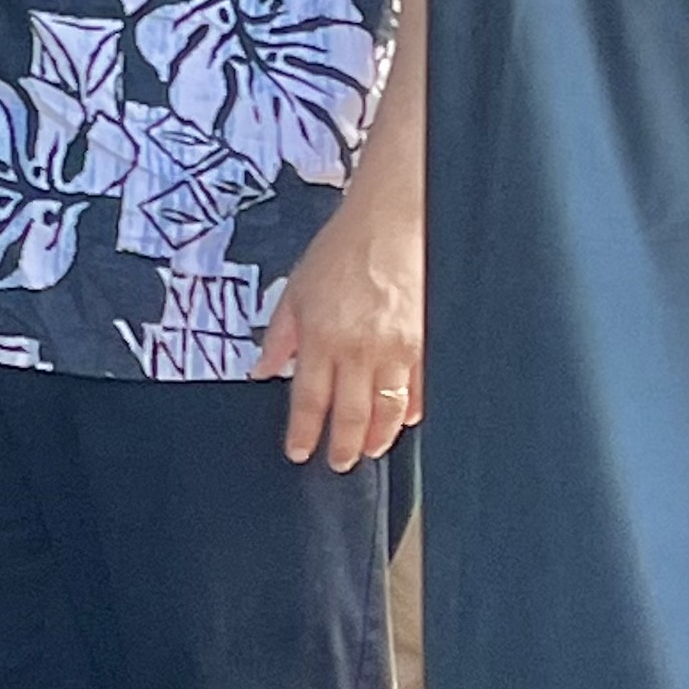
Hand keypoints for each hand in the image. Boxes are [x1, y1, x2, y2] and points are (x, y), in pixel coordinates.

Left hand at [254, 187, 423, 469]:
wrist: (390, 224)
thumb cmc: (340, 252)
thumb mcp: (294, 291)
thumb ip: (279, 337)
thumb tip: (261, 371)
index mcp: (322, 337)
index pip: (309, 400)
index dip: (304, 432)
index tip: (299, 452)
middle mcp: (359, 349)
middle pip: (352, 414)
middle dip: (344, 446)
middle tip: (339, 463)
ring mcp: (398, 349)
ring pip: (389, 410)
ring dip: (379, 437)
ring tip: (370, 450)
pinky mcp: (427, 342)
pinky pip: (422, 388)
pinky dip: (414, 409)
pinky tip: (405, 420)